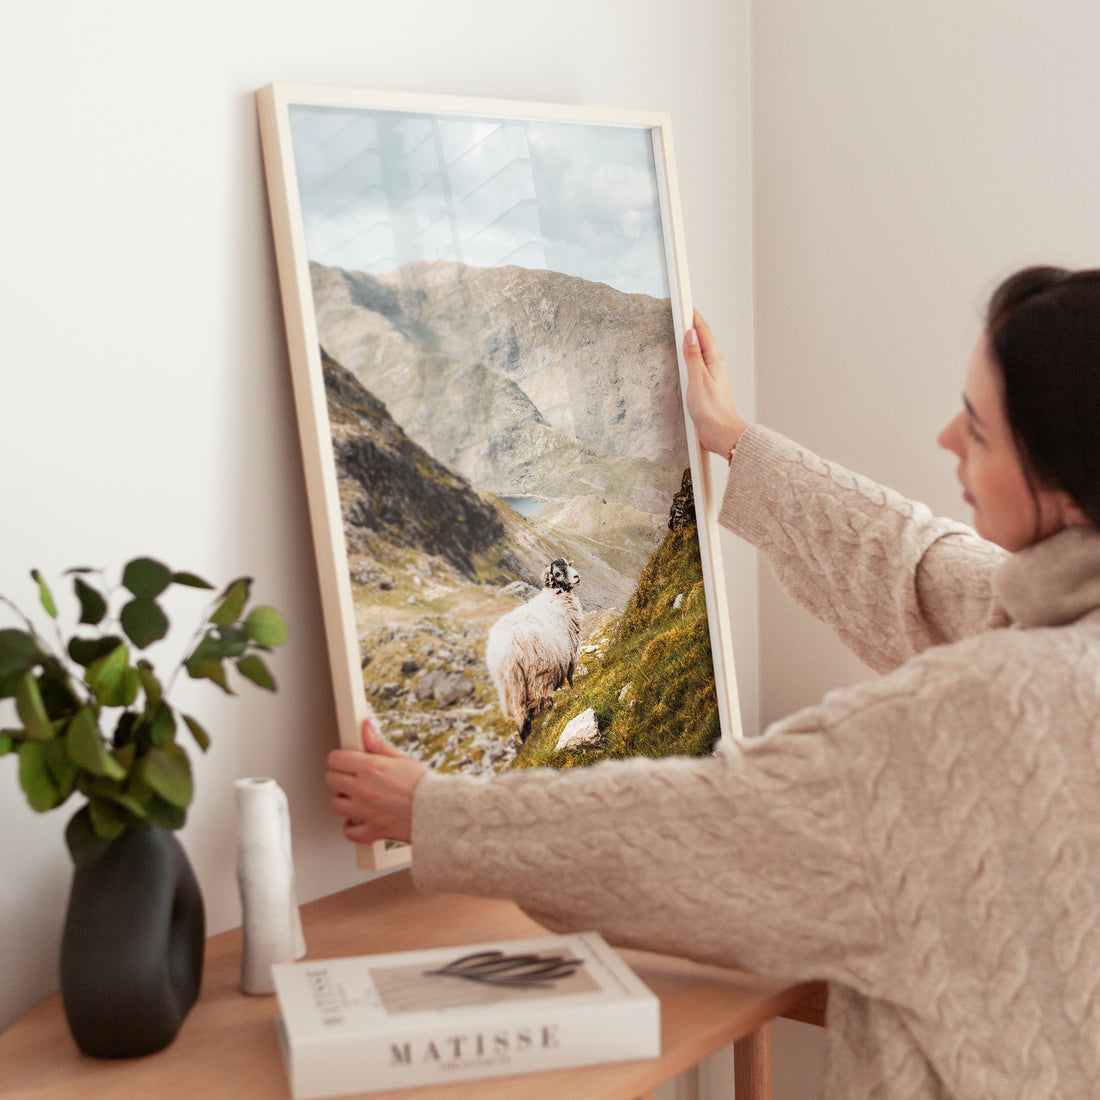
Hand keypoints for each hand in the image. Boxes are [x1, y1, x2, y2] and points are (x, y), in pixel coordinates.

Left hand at [325, 714, 427, 844]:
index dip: (340, 758)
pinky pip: (349, 832)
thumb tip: (366, 726)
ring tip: (356, 797)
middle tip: (351, 777)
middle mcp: (363, 789)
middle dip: (339, 776)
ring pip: (336, 805)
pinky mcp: (372, 829)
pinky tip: (358, 820)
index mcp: (370, 768)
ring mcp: (366, 811)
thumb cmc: (425, 785)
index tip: (345, 760)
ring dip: (344, 800)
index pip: (336, 759)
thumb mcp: (401, 759)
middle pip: (331, 779)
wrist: (440, 811)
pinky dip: (351, 827)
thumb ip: (378, 744)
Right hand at [683, 310, 748, 456]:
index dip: (694, 317)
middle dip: (692, 325)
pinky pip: (698, 365)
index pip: (703, 332)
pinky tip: (685, 359)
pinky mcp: (707, 387)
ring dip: (692, 340)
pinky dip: (690, 356)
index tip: (686, 305)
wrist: (721, 434)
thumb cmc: (712, 411)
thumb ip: (693, 356)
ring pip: (701, 352)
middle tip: (682, 312)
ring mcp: (712, 376)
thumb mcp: (698, 380)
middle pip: (703, 339)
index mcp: (715, 361)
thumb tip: (690, 335)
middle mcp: (715, 366)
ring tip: (682, 329)